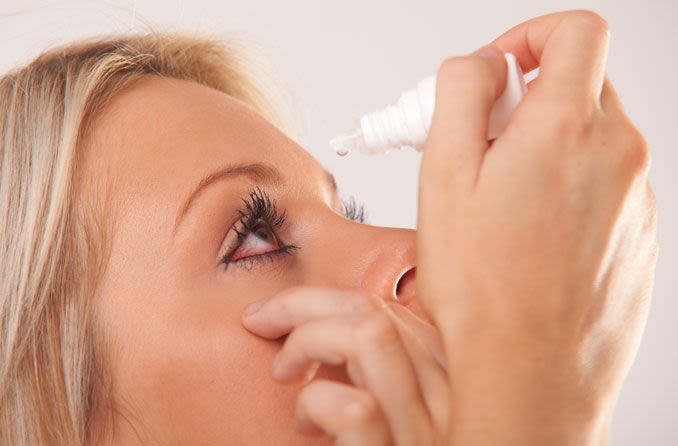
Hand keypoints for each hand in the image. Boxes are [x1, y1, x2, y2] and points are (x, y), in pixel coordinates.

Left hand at [241, 286, 447, 444]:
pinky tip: (306, 425)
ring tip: (283, 373)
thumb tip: (321, 316)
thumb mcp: (381, 403)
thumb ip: (369, 363)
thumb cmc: (358, 439)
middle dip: (302, 303)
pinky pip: (356, 408)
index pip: (389, 306)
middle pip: (375, 309)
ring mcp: (428, 433)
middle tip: (258, 322)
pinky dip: (313, 403)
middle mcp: (451, 400)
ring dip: (307, 341)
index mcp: (445, 376)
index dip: (325, 298)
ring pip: (371, 335)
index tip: (277, 312)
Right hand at [417, 9, 657, 444]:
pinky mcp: (638, 234)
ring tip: (497, 200)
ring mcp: (636, 198)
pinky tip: (528, 233)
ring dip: (544, 147)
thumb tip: (480, 65)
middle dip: (526, 98)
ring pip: (590, 138)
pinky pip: (603, 184)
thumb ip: (460, 94)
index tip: (500, 70)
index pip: (576, 32)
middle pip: (580, 85)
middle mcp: (618, 156)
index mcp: (568, 130)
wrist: (533, 374)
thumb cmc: (485, 290)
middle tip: (479, 142)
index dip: (530, 37)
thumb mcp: (444, 174)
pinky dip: (567, 187)